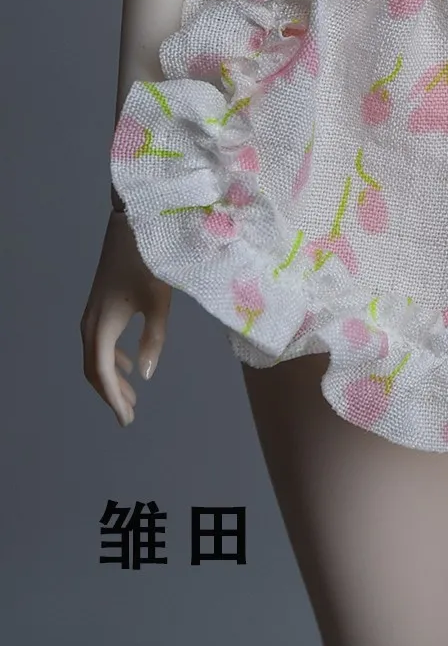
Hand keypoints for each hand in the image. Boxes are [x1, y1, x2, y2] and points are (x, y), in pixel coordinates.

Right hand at [81, 207, 171, 425]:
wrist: (133, 226)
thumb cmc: (149, 262)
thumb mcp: (158, 302)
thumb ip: (154, 339)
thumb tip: (147, 375)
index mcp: (102, 324)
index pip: (101, 372)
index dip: (113, 398)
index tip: (126, 420)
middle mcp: (91, 321)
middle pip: (93, 368)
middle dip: (110, 393)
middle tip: (129, 415)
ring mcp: (93, 312)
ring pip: (94, 355)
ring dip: (110, 377)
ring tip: (132, 396)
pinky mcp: (100, 304)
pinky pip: (98, 341)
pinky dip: (110, 358)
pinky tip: (127, 363)